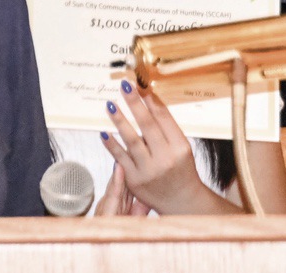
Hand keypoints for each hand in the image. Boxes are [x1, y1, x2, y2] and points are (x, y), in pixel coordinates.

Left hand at [100, 80, 220, 213]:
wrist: (181, 201)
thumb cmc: (181, 169)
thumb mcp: (181, 146)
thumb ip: (166, 127)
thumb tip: (147, 100)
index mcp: (180, 146)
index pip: (164, 117)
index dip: (150, 99)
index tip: (140, 85)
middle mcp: (165, 157)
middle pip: (147, 125)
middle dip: (134, 103)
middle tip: (124, 86)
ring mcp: (149, 170)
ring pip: (131, 140)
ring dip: (120, 120)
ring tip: (110, 105)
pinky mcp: (134, 180)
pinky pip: (120, 158)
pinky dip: (111, 144)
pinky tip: (104, 132)